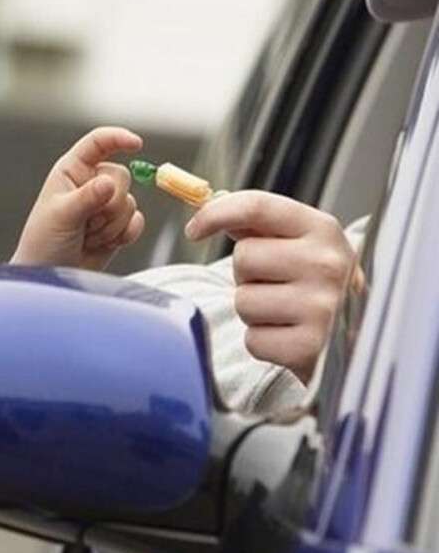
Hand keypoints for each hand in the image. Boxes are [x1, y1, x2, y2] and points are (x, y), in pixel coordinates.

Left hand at [10, 127, 144, 269]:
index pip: (98, 143)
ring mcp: (105, 205)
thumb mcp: (61, 216)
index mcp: (71, 170)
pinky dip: (124, 235)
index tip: (136, 143)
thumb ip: (86, 197)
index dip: (118, 138)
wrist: (51, 275)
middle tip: (85, 222)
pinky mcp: (118, 226)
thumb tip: (110, 182)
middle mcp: (90, 183)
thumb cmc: (44, 242)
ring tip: (87, 236)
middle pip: (122, 177)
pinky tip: (103, 244)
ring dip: (111, 225)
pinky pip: (137, 222)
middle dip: (108, 204)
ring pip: (130, 203)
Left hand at [185, 191, 359, 382]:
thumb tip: (205, 204)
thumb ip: (254, 220)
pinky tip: (288, 336)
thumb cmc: (314, 281)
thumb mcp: (297, 241)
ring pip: (243, 301)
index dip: (215, 214)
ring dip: (253, 310)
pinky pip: (252, 339)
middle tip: (275, 284)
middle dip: (247, 274)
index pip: (256, 206)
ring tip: (284, 311)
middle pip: (244, 257)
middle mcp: (327, 264)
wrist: (357, 335)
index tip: (194, 229)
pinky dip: (262, 342)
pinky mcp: (309, 347)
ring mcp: (322, 308)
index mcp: (322, 229)